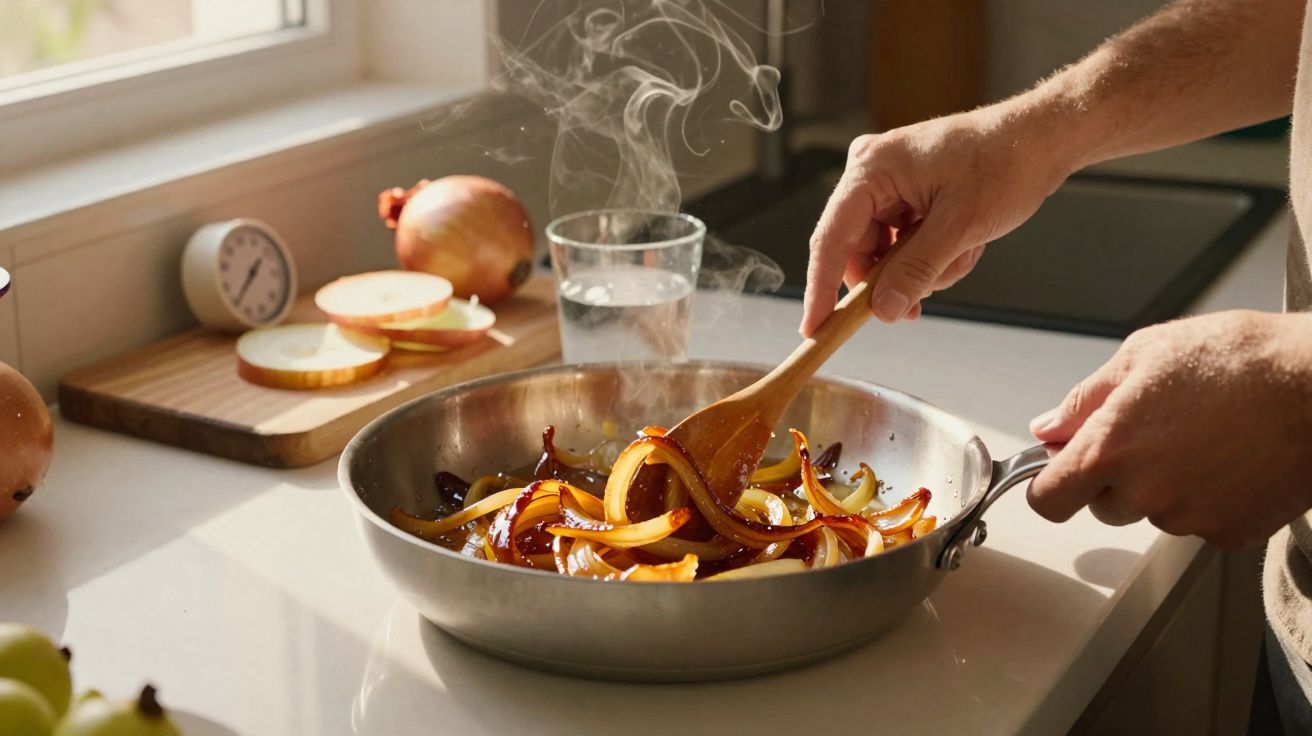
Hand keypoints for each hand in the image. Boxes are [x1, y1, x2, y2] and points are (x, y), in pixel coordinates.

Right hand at [801, 108, 1070, 335]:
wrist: (1043, 138)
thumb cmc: (1006, 164)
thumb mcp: (961, 227)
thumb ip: (915, 271)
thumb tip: (881, 311)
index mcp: (872, 169)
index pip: (831, 239)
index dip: (821, 289)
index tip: (815, 329)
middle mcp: (871, 172)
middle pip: (857, 250)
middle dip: (893, 279)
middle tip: (918, 306)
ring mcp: (888, 183)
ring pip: (883, 253)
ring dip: (922, 268)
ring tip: (964, 253)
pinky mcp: (905, 193)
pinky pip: (902, 242)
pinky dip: (931, 255)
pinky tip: (963, 246)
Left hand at [1027, 311, 1311, 548]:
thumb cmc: (1240, 359)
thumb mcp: (1144, 355)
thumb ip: (1084, 400)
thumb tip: (1049, 428)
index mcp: (1111, 448)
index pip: (1048, 499)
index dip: (1050, 485)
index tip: (1061, 472)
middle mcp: (1145, 492)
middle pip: (1103, 506)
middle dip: (1116, 477)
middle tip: (1156, 433)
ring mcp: (1190, 517)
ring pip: (1155, 513)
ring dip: (1166, 486)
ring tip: (1205, 437)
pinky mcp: (1232, 532)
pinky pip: (1202, 522)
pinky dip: (1211, 498)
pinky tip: (1233, 459)